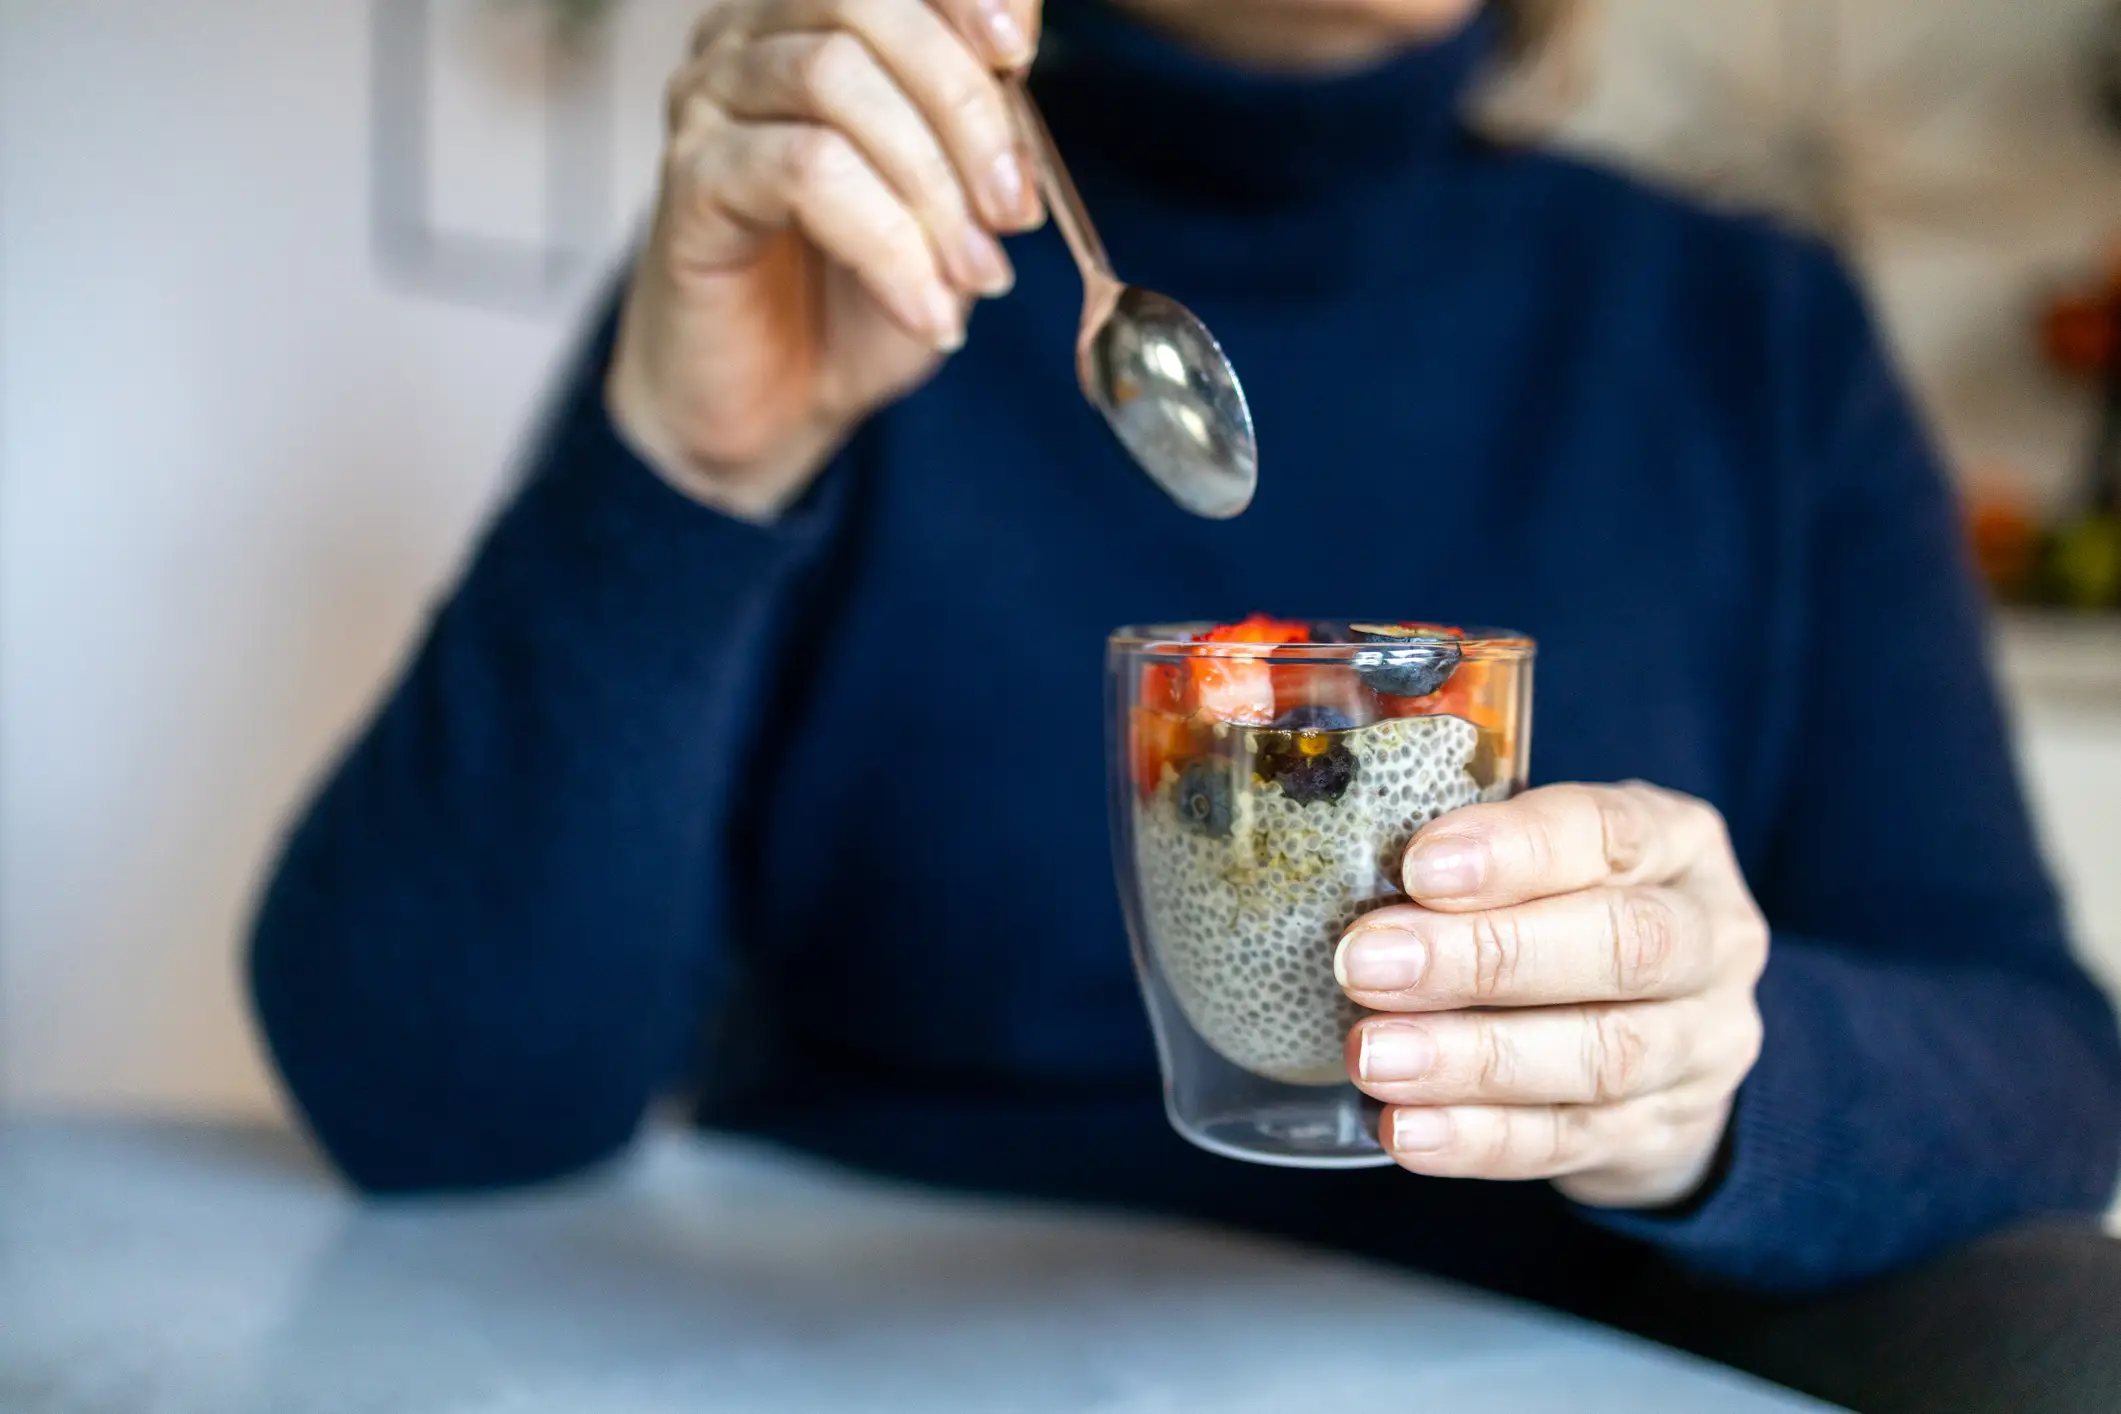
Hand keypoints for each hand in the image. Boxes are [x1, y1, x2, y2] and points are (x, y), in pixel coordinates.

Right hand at [606, 0, 1046, 518]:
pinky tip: (926, 309)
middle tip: (1013, 209)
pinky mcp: (690, 179)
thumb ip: (979, 131)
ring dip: (931, 186)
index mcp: (815, 21)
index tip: (1022, 59)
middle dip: (964, 105)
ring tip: (978, 274)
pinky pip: (804, 175)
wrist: (774, 401)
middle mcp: (749, 36)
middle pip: (865, 5)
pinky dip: (888, 246)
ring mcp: (710, 102)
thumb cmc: (857, 294)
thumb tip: (1020, 67)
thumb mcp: (948, 206)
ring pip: (834, 80)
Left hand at [1335, 783, 1768, 1209]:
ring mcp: (1699, 1048)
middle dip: (1483, 956)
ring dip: (1472, 1058)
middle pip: (1619, 947)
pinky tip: (1407, 1130)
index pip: (1611, 832)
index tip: (1419, 866)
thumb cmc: (1576, 913)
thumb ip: (1480, 858)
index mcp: (1681, 846)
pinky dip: (1480, 1138)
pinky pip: (1569, 1141)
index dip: (1517, 849)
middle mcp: (1714, 943)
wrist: (1668, 1041)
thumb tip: (1343, 867)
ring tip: (1373, 1056)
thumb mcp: (1556, 859)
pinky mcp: (1662, 1135)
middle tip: (1365, 964)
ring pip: (1599, 1056)